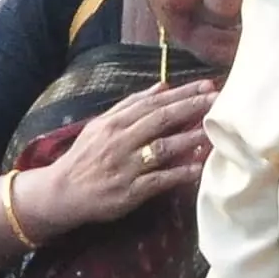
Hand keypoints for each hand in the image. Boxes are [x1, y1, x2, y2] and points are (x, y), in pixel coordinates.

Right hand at [19, 80, 219, 241]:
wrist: (62, 191)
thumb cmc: (85, 156)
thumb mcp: (101, 125)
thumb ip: (131, 105)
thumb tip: (162, 86)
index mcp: (115, 122)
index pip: (153, 103)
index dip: (182, 93)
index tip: (206, 86)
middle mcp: (121, 141)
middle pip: (160, 119)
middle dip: (190, 107)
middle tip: (216, 99)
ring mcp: (126, 166)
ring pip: (161, 148)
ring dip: (188, 139)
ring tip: (211, 131)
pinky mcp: (129, 191)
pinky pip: (158, 180)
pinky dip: (178, 173)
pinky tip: (197, 169)